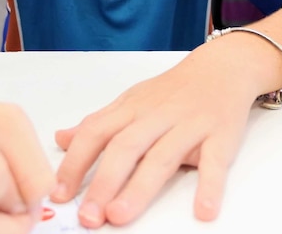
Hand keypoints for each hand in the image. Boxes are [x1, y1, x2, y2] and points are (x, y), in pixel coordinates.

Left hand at [50, 52, 255, 227]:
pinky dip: (210, 186)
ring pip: (162, 157)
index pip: (95, 133)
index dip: (74, 163)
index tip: (58, 192)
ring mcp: (189, 126)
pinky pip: (215, 162)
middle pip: (125, 148)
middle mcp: (157, 117)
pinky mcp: (221, 136)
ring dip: (139, 188)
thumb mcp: (132, 100)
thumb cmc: (173, 90)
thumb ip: (99, 123)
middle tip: (88, 215)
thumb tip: (62, 139)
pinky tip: (202, 210)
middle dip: (103, 183)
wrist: (222, 66)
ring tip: (120, 215)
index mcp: (132, 109)